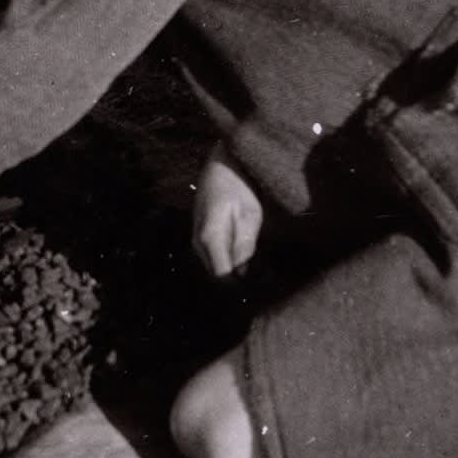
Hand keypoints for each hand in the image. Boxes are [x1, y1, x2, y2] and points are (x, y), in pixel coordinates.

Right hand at [192, 150, 263, 278]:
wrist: (222, 164)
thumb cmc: (240, 185)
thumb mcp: (250, 215)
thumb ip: (244, 245)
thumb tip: (241, 273)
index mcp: (209, 238)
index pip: (221, 277)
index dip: (238, 289)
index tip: (256, 294)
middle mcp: (197, 242)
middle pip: (216, 275)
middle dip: (235, 283)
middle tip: (261, 287)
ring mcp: (196, 239)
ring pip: (214, 267)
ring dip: (232, 272)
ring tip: (256, 276)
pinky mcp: (201, 235)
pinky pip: (214, 257)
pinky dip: (228, 261)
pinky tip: (245, 261)